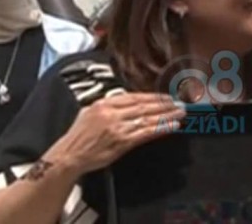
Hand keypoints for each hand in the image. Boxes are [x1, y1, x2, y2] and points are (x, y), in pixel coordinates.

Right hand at [44, 92, 185, 175]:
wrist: (70, 155)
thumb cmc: (78, 136)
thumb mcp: (89, 112)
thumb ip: (107, 105)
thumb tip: (125, 101)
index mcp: (104, 103)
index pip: (133, 96)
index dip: (151, 96)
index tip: (164, 96)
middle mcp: (112, 113)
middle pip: (143, 105)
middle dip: (163, 103)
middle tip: (179, 102)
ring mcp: (118, 127)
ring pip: (147, 118)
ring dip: (166, 115)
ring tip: (180, 112)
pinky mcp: (122, 142)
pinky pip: (145, 133)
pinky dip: (160, 128)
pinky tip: (172, 126)